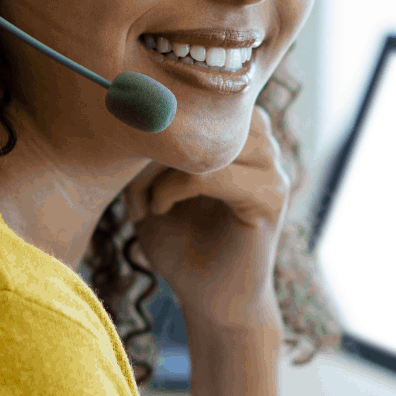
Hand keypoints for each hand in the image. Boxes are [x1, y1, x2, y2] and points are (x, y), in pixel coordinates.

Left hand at [121, 107, 288, 336]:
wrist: (210, 301)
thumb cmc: (180, 244)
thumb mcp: (149, 188)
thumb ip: (145, 152)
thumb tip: (130, 115)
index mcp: (238, 134)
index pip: (199, 93)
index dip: (157, 115)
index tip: (123, 144)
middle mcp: (262, 144)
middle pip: (206, 111)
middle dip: (161, 140)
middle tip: (134, 177)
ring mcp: (272, 169)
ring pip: (211, 138)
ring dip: (167, 164)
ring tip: (148, 197)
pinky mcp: (270, 198)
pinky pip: (215, 173)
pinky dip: (176, 187)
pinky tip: (159, 208)